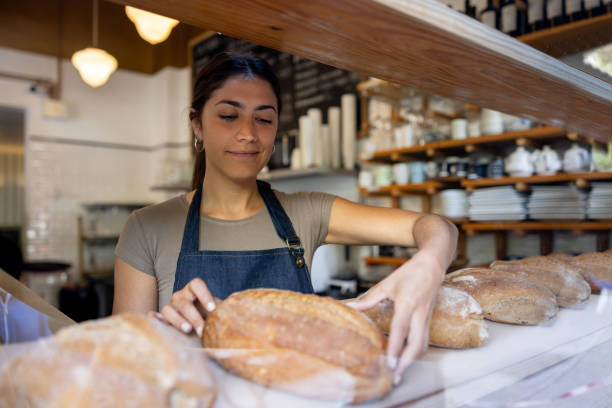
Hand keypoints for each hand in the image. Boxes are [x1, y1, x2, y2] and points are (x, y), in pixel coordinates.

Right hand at [154, 278, 218, 336]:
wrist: (197, 326)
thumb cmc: (208, 316)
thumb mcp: (214, 312)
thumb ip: (221, 310)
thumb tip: (233, 312)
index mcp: (193, 291)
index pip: (196, 284)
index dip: (204, 294)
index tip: (212, 309)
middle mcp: (180, 297)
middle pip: (183, 301)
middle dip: (193, 316)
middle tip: (202, 329)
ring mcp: (169, 307)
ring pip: (168, 310)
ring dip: (177, 320)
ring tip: (188, 330)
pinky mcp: (161, 319)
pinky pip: (155, 318)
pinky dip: (155, 320)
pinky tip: (156, 322)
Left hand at [349, 252, 444, 383]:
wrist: (432, 266)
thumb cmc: (410, 273)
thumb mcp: (388, 283)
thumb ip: (371, 298)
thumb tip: (355, 307)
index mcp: (408, 303)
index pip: (400, 329)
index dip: (394, 347)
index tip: (389, 362)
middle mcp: (419, 313)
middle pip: (417, 343)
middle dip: (407, 362)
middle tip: (395, 375)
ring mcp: (426, 317)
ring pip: (423, 344)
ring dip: (413, 360)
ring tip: (400, 371)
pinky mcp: (429, 320)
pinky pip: (425, 340)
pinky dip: (417, 352)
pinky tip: (407, 359)